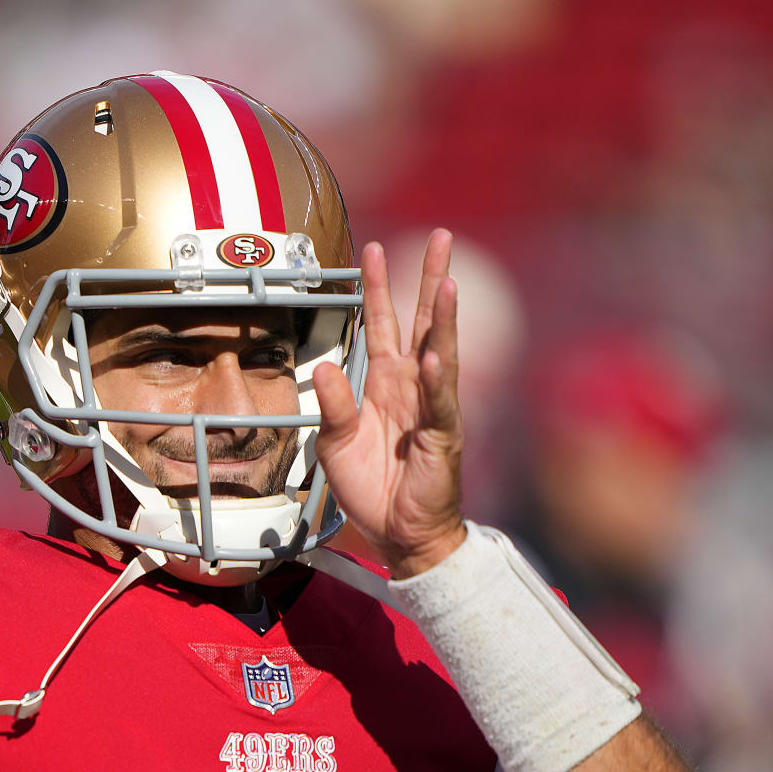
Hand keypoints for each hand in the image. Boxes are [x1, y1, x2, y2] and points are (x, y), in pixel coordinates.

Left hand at [310, 229, 465, 576]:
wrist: (398, 533)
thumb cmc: (372, 487)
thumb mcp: (336, 443)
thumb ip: (333, 405)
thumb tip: (325, 368)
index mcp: (387, 383)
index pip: (384, 325)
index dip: (378, 289)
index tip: (374, 249)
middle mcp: (413, 387)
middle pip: (425, 323)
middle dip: (430, 279)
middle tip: (441, 237)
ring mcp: (431, 409)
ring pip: (440, 354)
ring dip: (444, 320)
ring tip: (447, 284)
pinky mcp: (442, 438)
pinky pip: (439, 404)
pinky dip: (435, 380)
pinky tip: (434, 356)